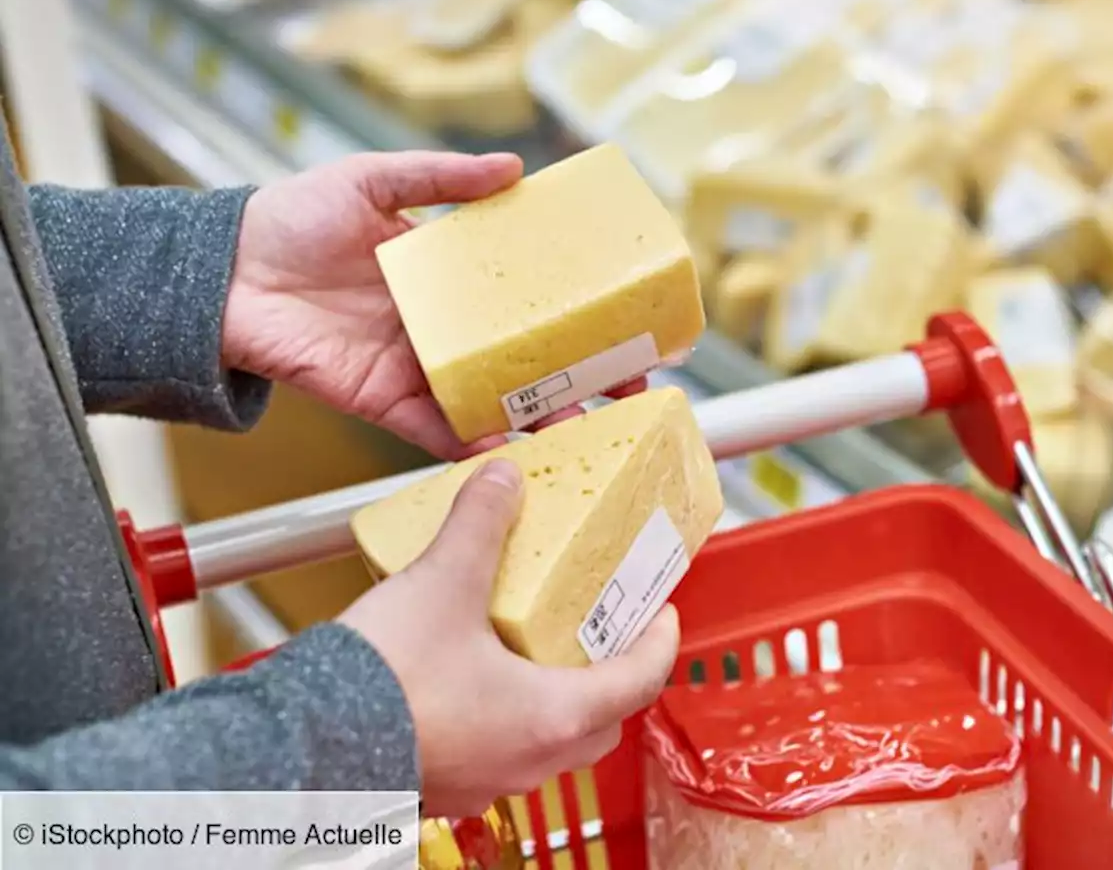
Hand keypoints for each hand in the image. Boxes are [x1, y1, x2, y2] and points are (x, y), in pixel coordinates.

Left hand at [224, 151, 646, 457]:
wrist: (223, 272)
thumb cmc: (290, 218)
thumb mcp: (372, 180)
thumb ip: (440, 178)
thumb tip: (514, 168)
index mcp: (447, 280)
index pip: (526, 301)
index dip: (573, 315)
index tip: (622, 327)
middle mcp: (441, 329)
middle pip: (521, 361)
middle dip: (574, 381)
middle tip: (624, 393)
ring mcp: (417, 368)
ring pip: (490, 401)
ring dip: (535, 418)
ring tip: (582, 428)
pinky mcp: (383, 402)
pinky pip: (435, 429)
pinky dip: (471, 441)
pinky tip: (510, 448)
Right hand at [338, 459, 679, 816]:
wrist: (299, 744)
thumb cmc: (381, 687)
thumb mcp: (443, 584)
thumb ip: (480, 526)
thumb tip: (501, 480)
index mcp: (552, 717)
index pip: (640, 679)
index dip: (659, 639)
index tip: (662, 611)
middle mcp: (528, 759)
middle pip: (601, 719)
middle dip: (611, 672)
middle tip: (603, 630)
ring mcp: (486, 780)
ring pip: (548, 741)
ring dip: (556, 696)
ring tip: (535, 646)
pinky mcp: (445, 783)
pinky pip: (498, 751)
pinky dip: (505, 716)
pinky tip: (471, 678)